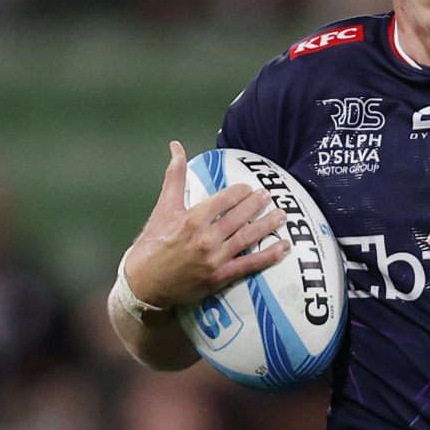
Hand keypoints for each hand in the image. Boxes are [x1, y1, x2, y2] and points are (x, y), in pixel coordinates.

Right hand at [123, 141, 287, 308]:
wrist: (144, 283)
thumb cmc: (152, 243)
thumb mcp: (162, 208)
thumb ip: (174, 177)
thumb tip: (176, 146)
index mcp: (191, 219)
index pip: (223, 201)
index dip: (240, 193)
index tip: (249, 188)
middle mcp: (205, 238)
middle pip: (239, 218)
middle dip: (257, 205)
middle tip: (269, 195)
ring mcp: (215, 259)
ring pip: (248, 238)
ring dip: (268, 225)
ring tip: (282, 215)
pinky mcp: (220, 276)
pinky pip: (250, 264)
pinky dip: (269, 255)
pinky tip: (284, 247)